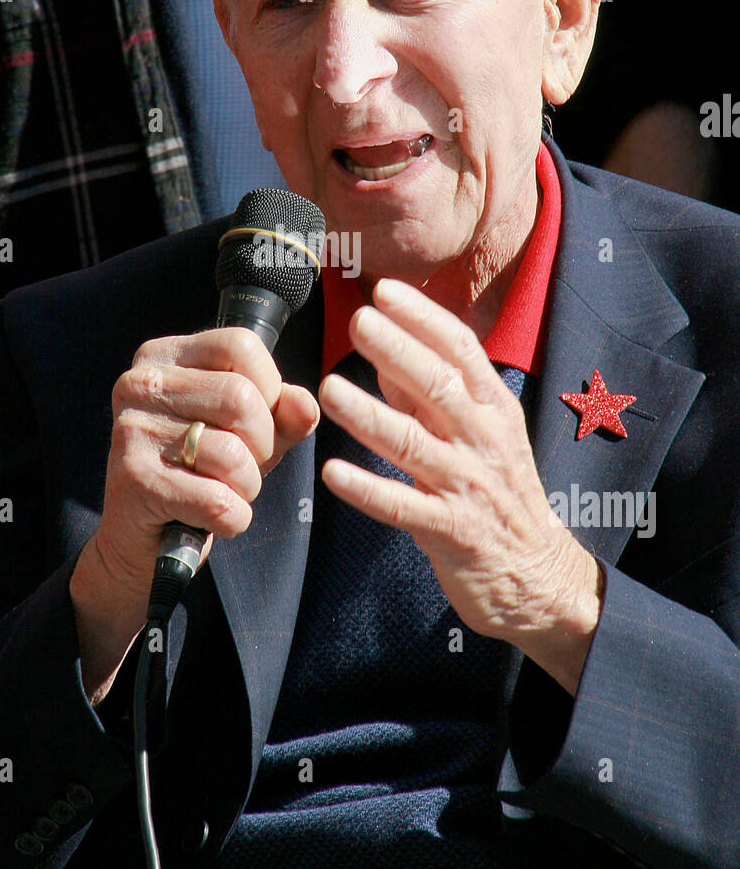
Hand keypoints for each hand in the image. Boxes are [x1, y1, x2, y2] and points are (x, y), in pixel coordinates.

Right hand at [71, 327, 318, 701]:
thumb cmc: (200, 473)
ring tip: (224, 492)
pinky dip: (233, 518)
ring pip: (231, 452)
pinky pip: (216, 499)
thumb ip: (284, 413)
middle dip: (263, 445)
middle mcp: (140, 383)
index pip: (241, 345)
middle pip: (241, 398)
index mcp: (165, 356)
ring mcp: (132, 430)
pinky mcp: (133, 480)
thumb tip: (306, 406)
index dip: (270, 389)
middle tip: (243, 469)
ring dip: (247, 486)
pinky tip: (213, 520)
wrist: (141, 541)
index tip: (256, 423)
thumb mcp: (250, 434)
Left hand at [318, 278, 602, 695]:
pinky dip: (369, 490)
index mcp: (493, 410)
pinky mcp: (454, 533)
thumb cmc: (499, 495)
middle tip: (358, 321)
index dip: (424, 319)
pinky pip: (405, 508)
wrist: (540, 577)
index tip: (386, 290)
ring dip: (370, 416)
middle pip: (440, 387)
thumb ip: (433, 397)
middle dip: (398, 351)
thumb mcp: (479, 436)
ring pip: (416, 444)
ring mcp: (470, 487)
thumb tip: (386, 353)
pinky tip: (333, 473)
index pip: (462, 351)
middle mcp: (485, 441)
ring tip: (328, 389)